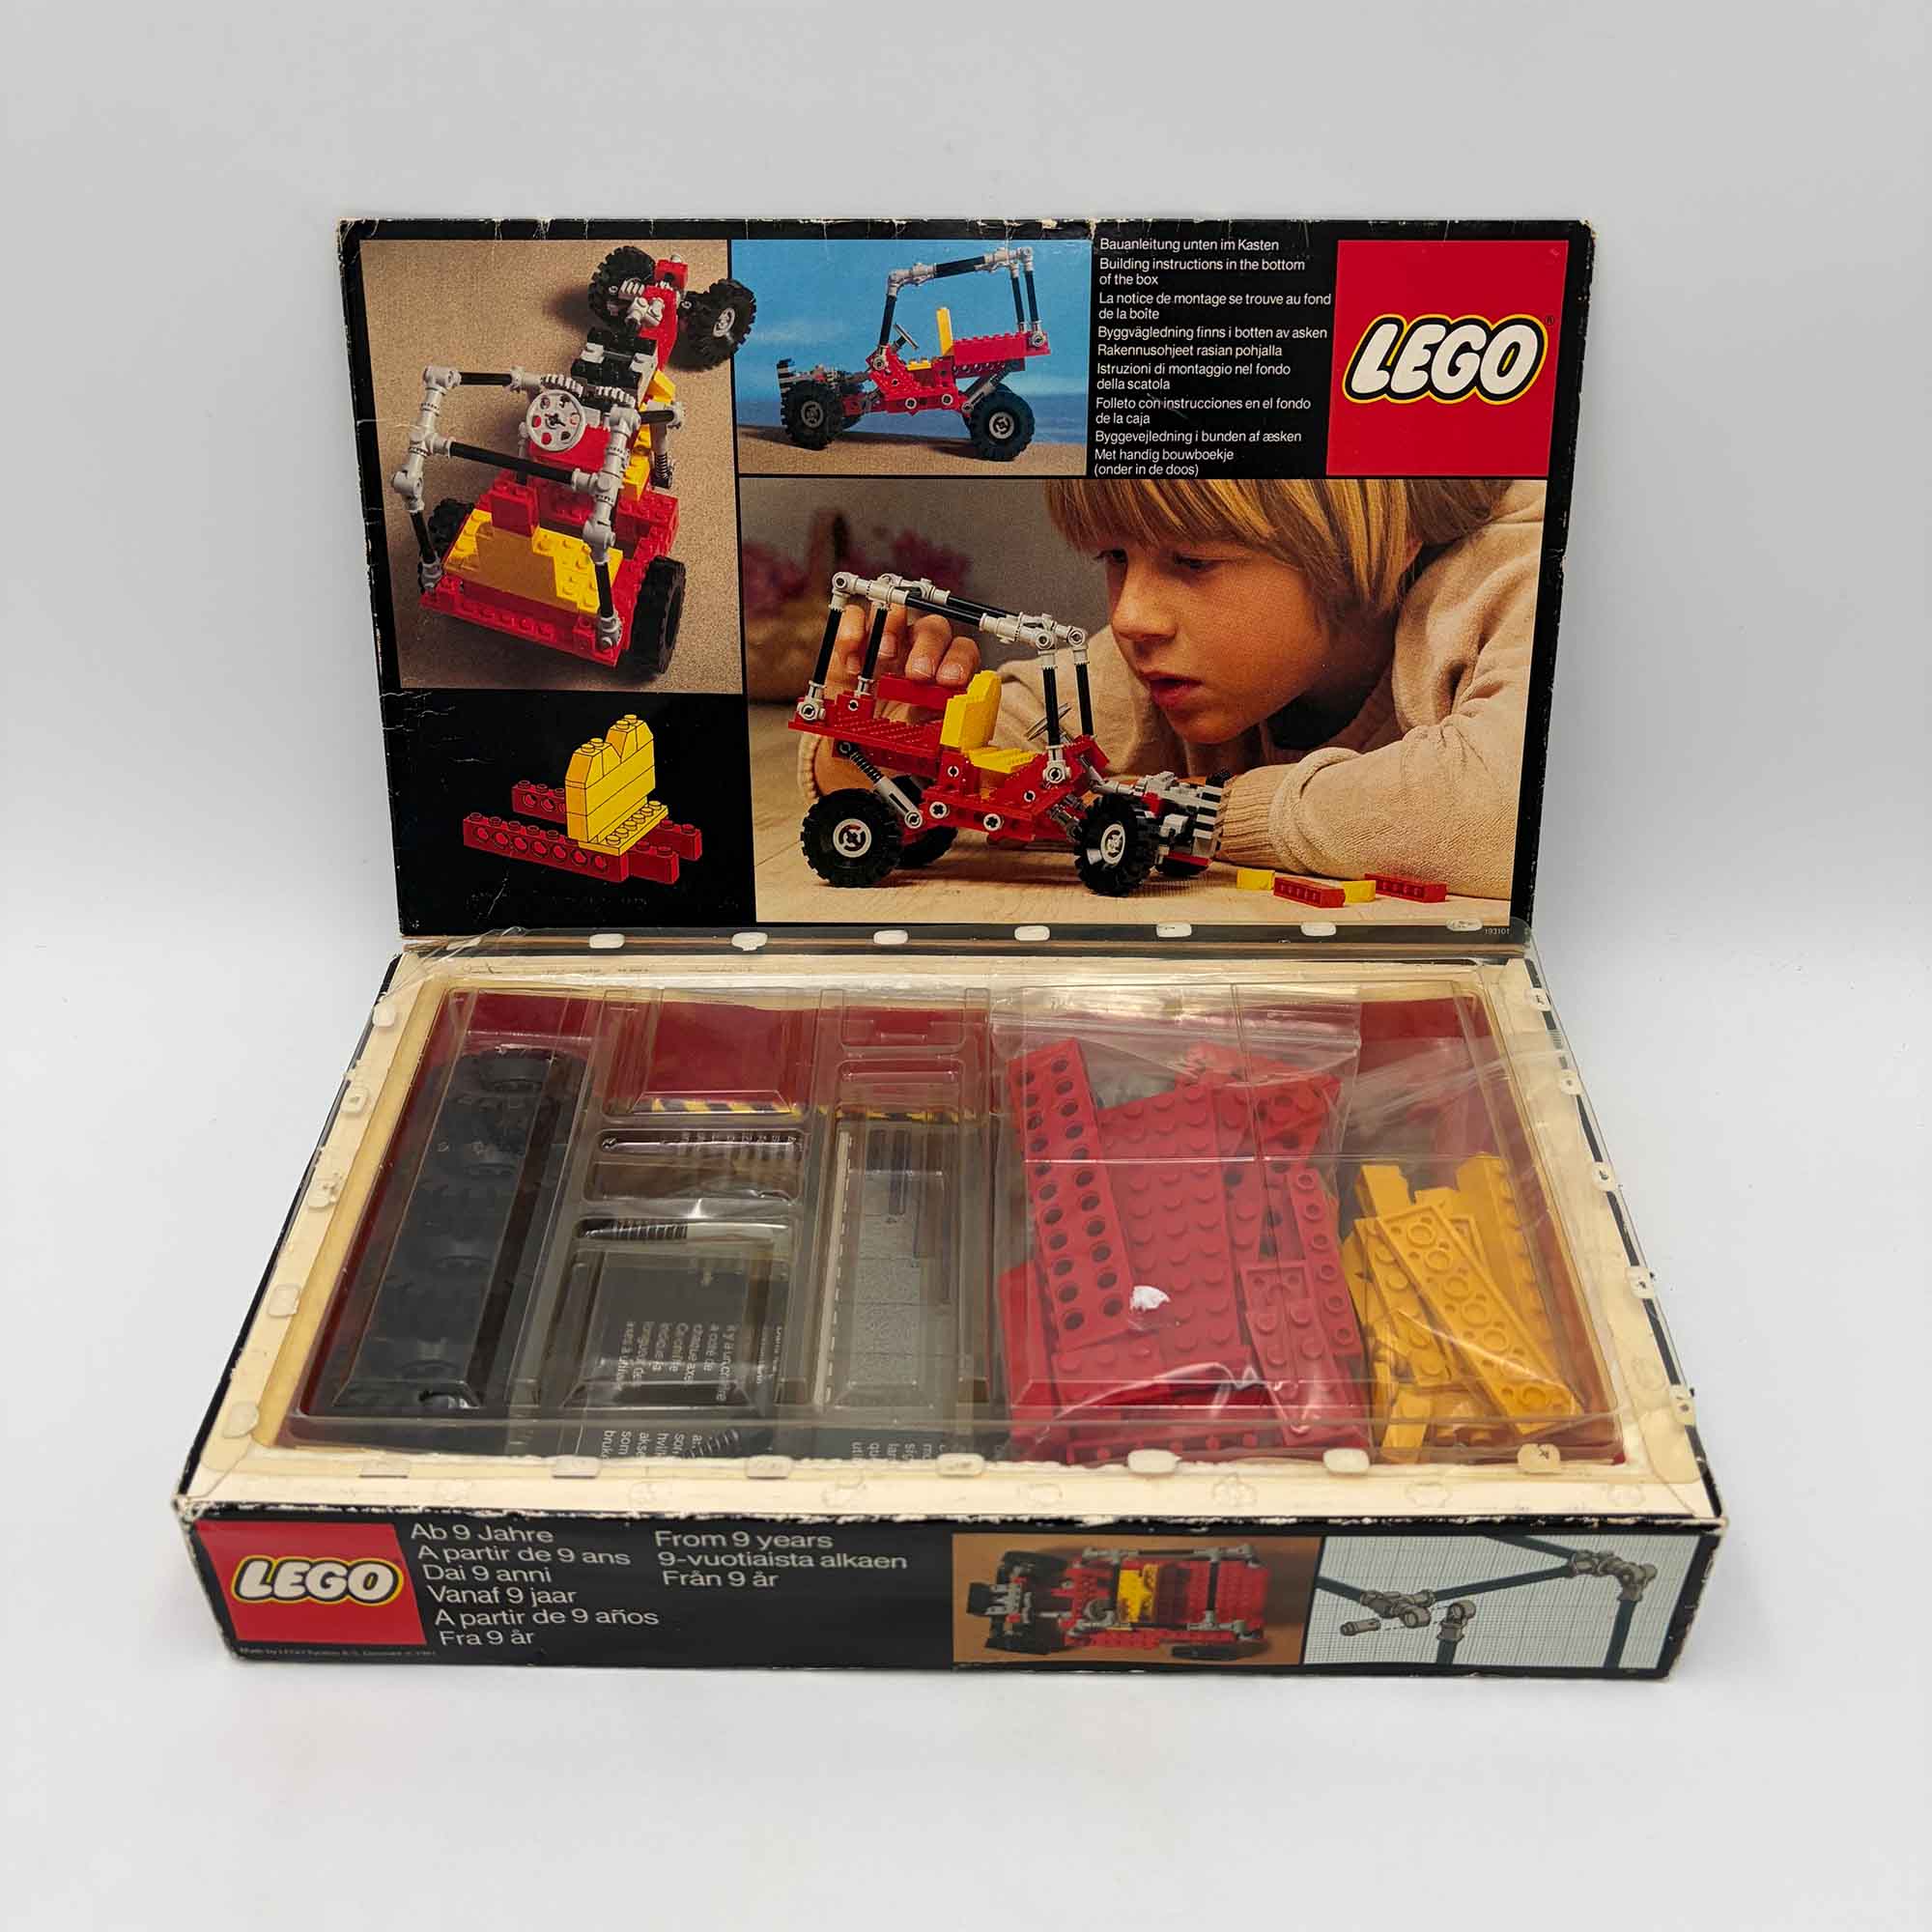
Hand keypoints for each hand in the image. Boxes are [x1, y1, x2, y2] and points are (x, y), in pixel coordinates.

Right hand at [814, 603, 981, 794]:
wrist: (859, 748)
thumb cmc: (897, 742)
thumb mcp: (924, 745)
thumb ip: (945, 735)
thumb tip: (961, 736)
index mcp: (943, 675)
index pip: (963, 652)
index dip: (960, 661)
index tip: (950, 681)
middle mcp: (918, 652)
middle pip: (934, 628)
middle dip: (929, 647)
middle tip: (917, 674)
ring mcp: (887, 643)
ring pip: (898, 612)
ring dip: (894, 628)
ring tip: (885, 656)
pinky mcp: (854, 642)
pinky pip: (855, 617)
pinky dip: (853, 630)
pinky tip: (853, 663)